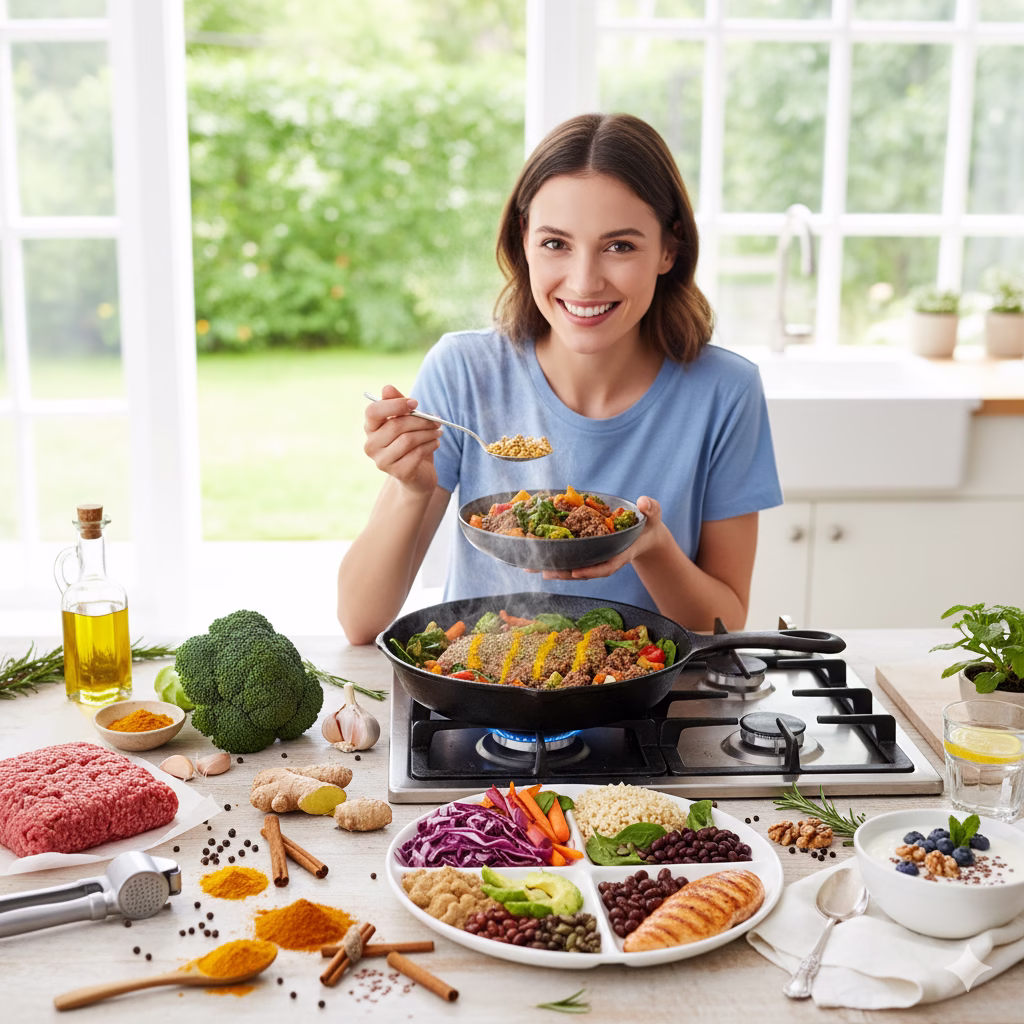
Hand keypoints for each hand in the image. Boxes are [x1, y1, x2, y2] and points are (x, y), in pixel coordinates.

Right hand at [363, 384, 440, 494]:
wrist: (418, 474)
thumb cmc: (410, 442)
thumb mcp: (406, 420)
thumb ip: (398, 404)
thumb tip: (387, 388)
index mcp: (370, 428)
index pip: (373, 412)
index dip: (395, 405)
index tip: (415, 403)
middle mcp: (371, 445)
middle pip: (396, 426)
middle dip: (420, 420)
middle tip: (436, 420)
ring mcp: (382, 461)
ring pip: (408, 440)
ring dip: (428, 433)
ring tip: (438, 432)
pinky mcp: (398, 472)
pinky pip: (417, 453)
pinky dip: (430, 445)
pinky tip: (436, 443)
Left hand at [539, 496, 663, 580]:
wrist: (645, 533)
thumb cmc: (648, 524)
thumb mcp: (653, 515)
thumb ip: (651, 509)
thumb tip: (643, 502)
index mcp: (621, 553)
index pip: (607, 566)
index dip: (591, 571)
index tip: (576, 572)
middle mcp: (605, 558)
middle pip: (584, 570)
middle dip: (564, 573)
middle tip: (544, 572)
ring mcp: (596, 556)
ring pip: (573, 566)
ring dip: (553, 568)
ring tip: (532, 568)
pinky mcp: (588, 552)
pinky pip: (571, 557)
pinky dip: (554, 558)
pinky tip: (537, 558)